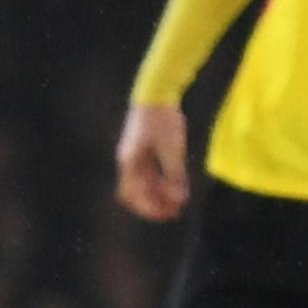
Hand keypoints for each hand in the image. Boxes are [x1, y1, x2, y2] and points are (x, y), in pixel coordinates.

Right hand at [114, 104, 190, 220]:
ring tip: (177, 201)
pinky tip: (174, 185)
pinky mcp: (140, 148)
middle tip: (173, 212)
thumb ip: (175, 176)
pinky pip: (147, 172)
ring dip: (157, 194)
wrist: (156, 92)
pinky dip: (158, 182)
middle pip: (136, 192)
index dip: (151, 208)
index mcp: (131, 162)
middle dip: (153, 205)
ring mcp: (133, 155)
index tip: (169, 214)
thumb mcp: (173, 150)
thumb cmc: (164, 121)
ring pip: (142, 183)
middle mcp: (128, 161)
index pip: (135, 195)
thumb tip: (179, 199)